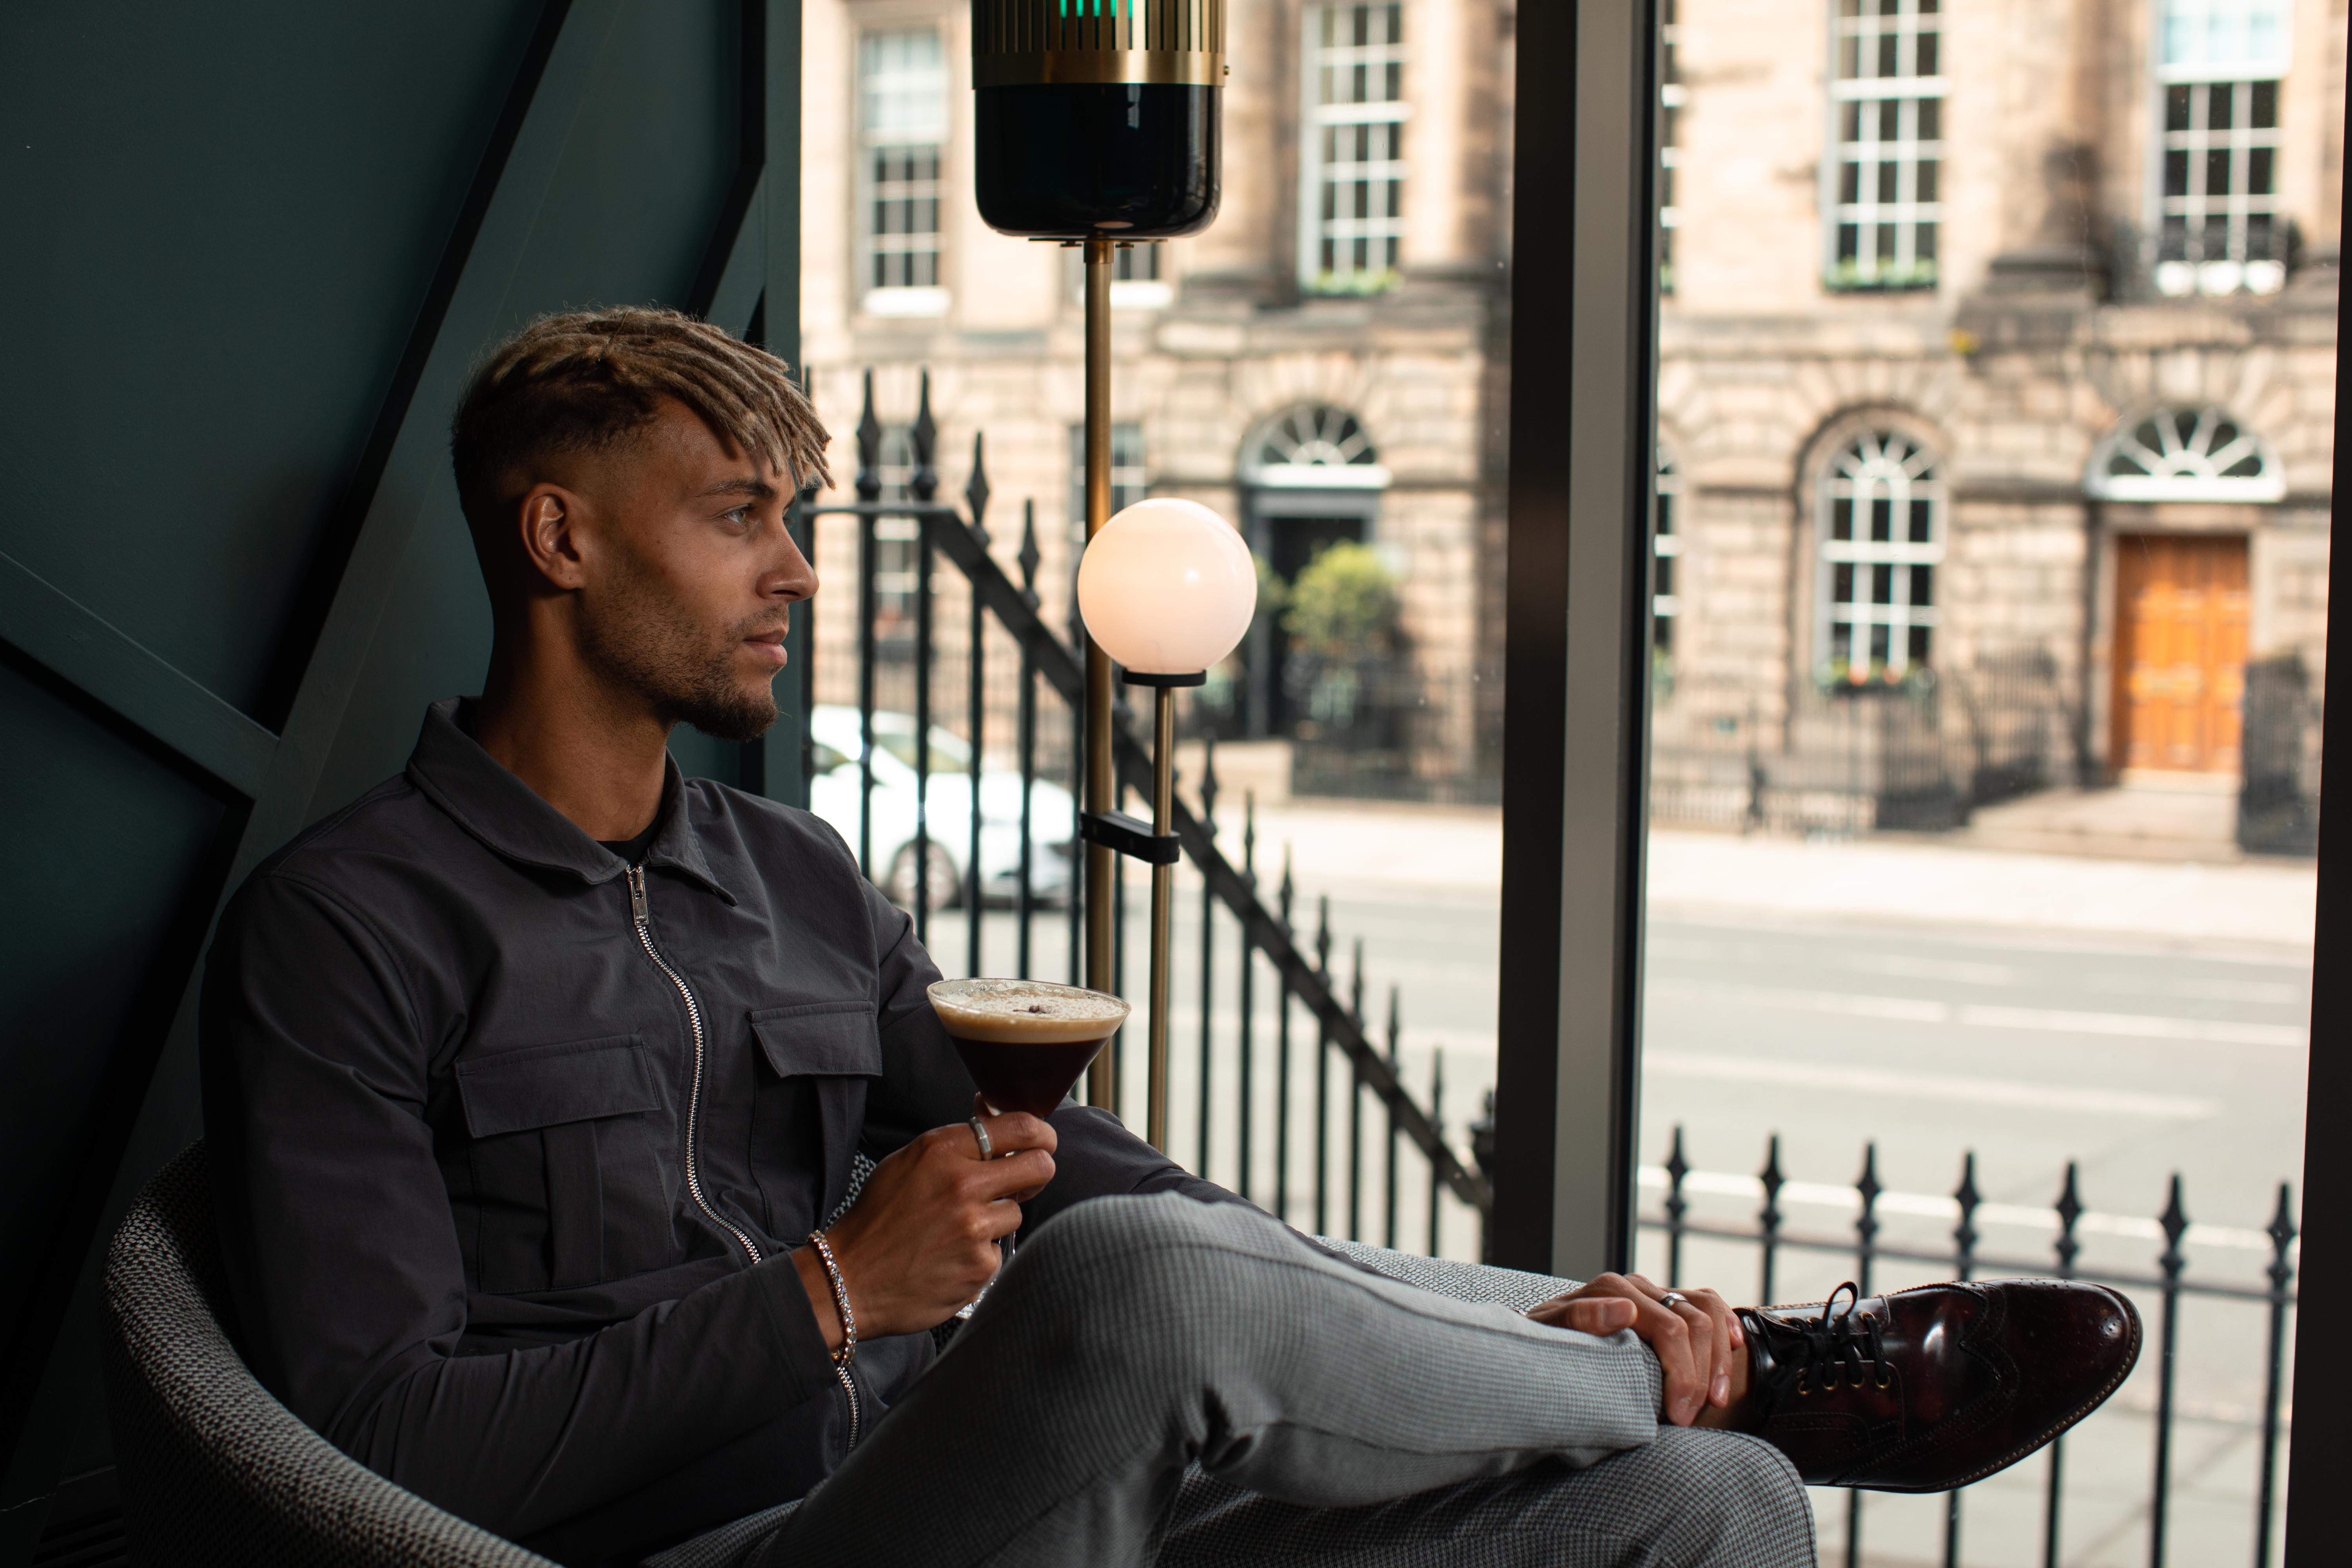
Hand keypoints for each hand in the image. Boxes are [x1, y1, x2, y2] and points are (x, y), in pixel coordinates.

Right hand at [794, 1105, 1056, 1344]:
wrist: (849, 1278)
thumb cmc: (878, 1217)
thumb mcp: (908, 1161)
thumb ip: (955, 1141)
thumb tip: (992, 1111)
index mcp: (943, 1149)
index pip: (1021, 1126)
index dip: (1042, 1134)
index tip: (1043, 1143)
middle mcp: (962, 1183)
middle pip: (1039, 1166)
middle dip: (1038, 1172)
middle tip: (1023, 1182)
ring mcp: (973, 1227)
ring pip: (1016, 1212)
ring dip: (996, 1220)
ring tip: (956, 1230)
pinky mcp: (979, 1266)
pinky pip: (999, 1251)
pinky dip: (980, 1255)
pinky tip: (950, 1258)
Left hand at [1525, 1272, 1744, 1426]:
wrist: (1541, 1341)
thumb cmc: (1544, 1344)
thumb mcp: (1545, 1335)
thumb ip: (1578, 1318)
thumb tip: (1623, 1310)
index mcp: (1611, 1290)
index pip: (1668, 1328)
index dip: (1681, 1374)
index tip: (1676, 1417)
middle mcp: (1637, 1287)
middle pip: (1692, 1324)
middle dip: (1698, 1377)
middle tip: (1687, 1420)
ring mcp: (1655, 1293)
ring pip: (1707, 1313)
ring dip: (1718, 1360)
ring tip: (1714, 1402)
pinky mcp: (1667, 1304)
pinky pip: (1709, 1304)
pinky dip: (1727, 1324)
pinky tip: (1735, 1347)